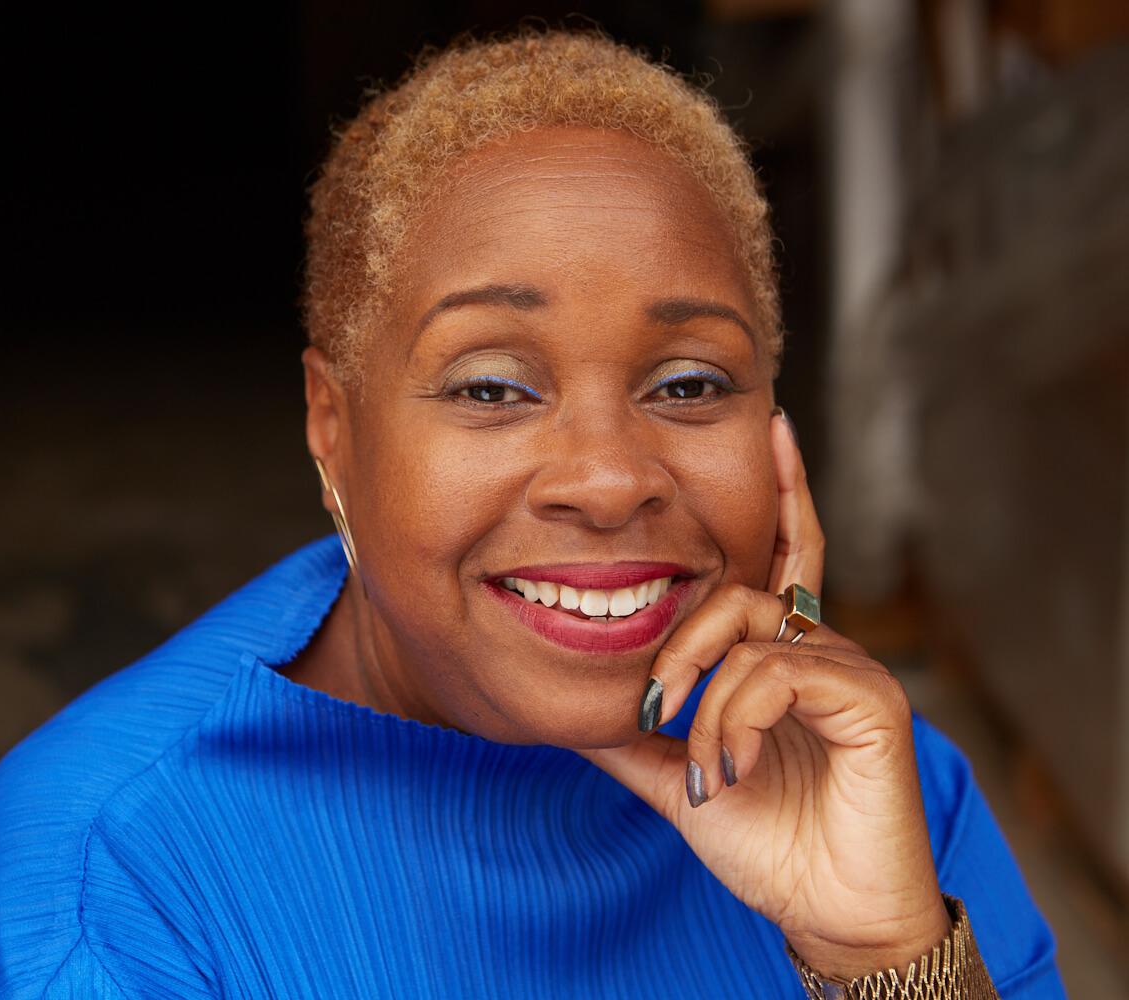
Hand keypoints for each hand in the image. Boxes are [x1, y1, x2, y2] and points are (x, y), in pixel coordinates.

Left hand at [567, 409, 951, 980]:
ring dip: (701, 698)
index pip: (779, 554)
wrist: (829, 914)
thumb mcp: (678, 774)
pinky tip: (728, 769)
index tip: (771, 425)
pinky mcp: (872, 699)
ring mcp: (849, 668)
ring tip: (698, 763)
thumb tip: (569, 706)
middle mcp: (820, 646)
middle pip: (736, 588)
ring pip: (745, 631)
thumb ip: (633, 734)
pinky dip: (734, 719)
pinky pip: (774, 672)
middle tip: (657, 708)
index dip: (781, 491)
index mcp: (781, 655)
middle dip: (679, 641)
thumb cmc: (766, 841)